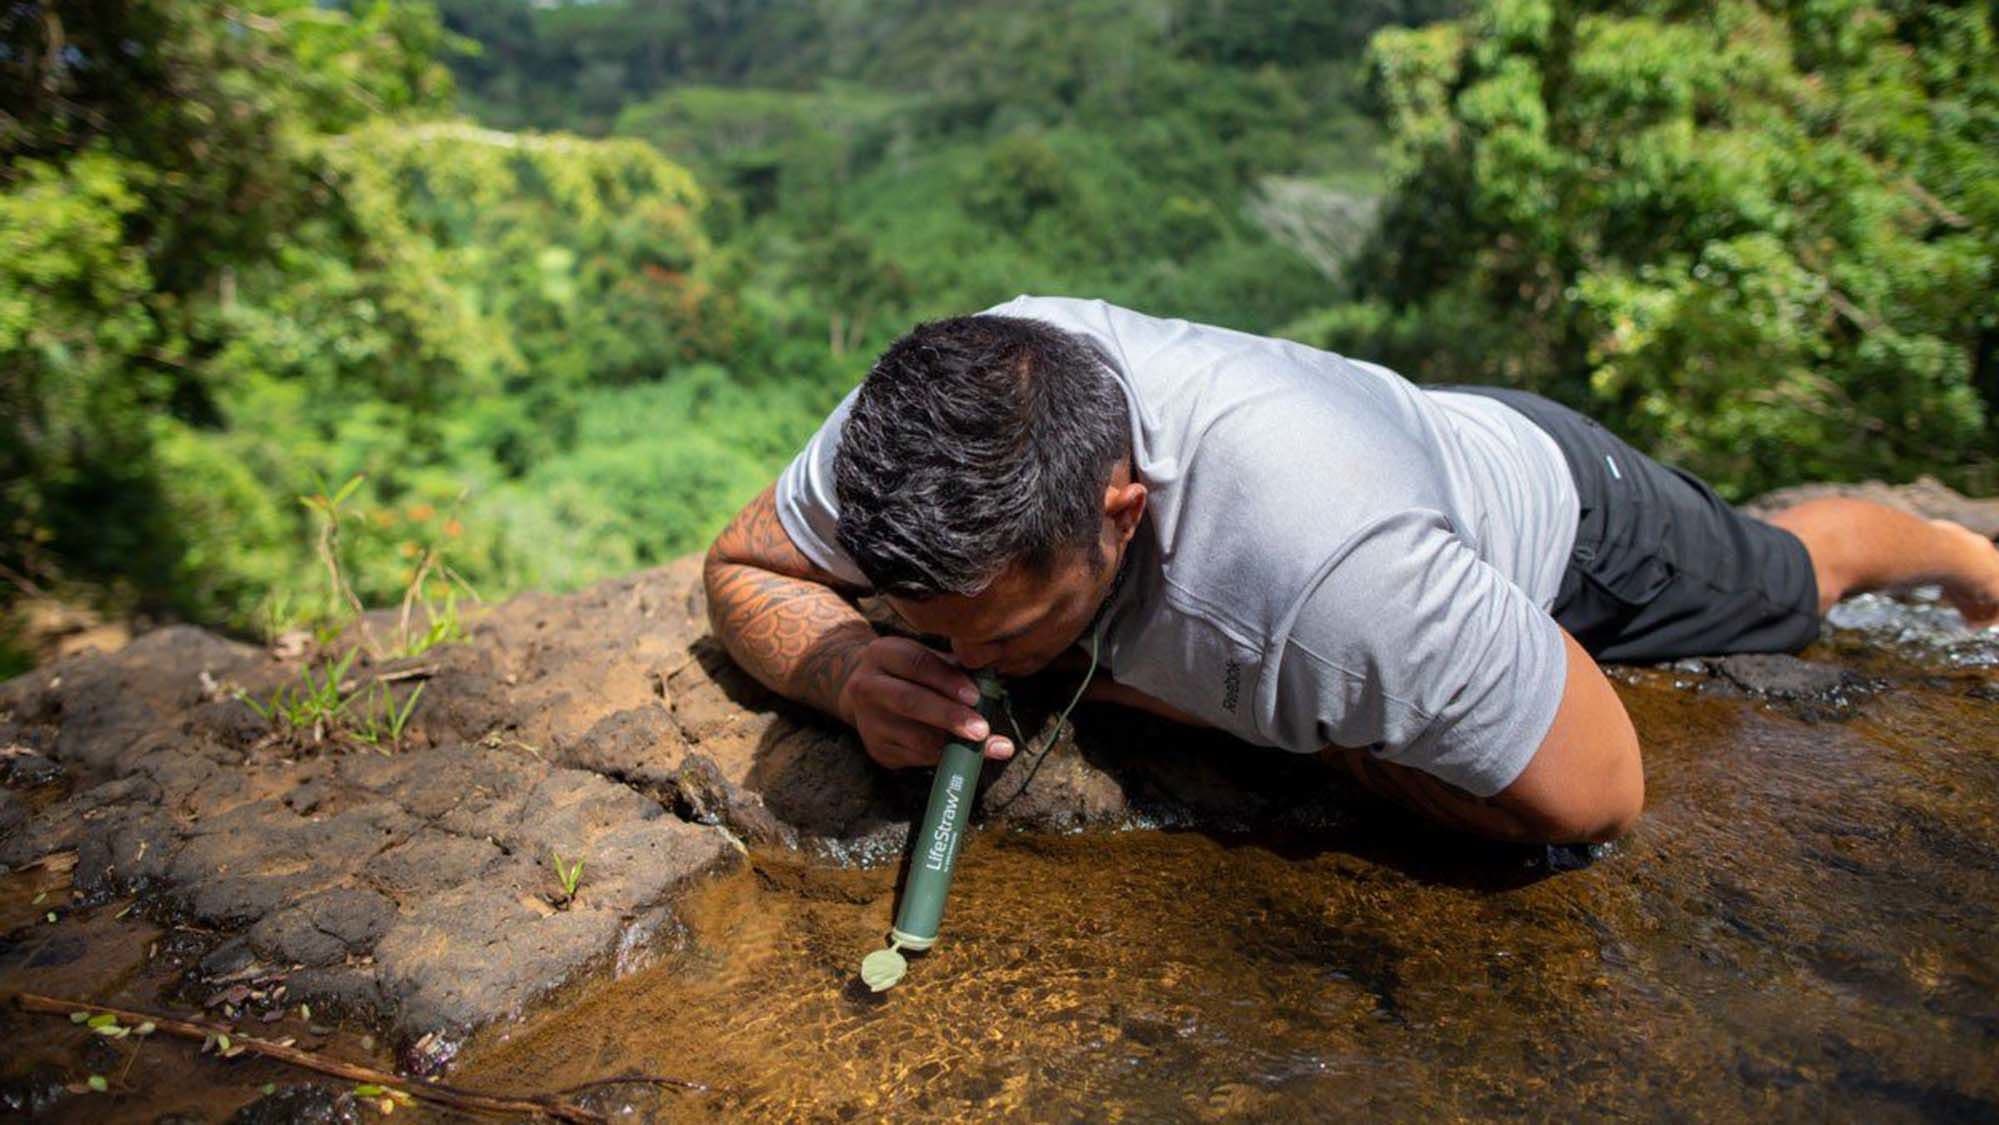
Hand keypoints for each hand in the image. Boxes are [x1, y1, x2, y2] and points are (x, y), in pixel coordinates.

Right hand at [835, 636, 1014, 768]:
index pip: (916, 664)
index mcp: (883, 654)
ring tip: (984, 746)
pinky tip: (965, 757)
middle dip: (949, 717)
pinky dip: (944, 758)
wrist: (863, 691)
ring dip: (952, 745)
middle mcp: (867, 686)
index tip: (975, 695)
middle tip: (982, 729)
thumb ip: (954, 667)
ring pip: (913, 737)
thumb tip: (993, 685)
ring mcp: (869, 721)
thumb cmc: (908, 672)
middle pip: (909, 702)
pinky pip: (915, 757)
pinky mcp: (877, 749)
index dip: (948, 680)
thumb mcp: (924, 657)